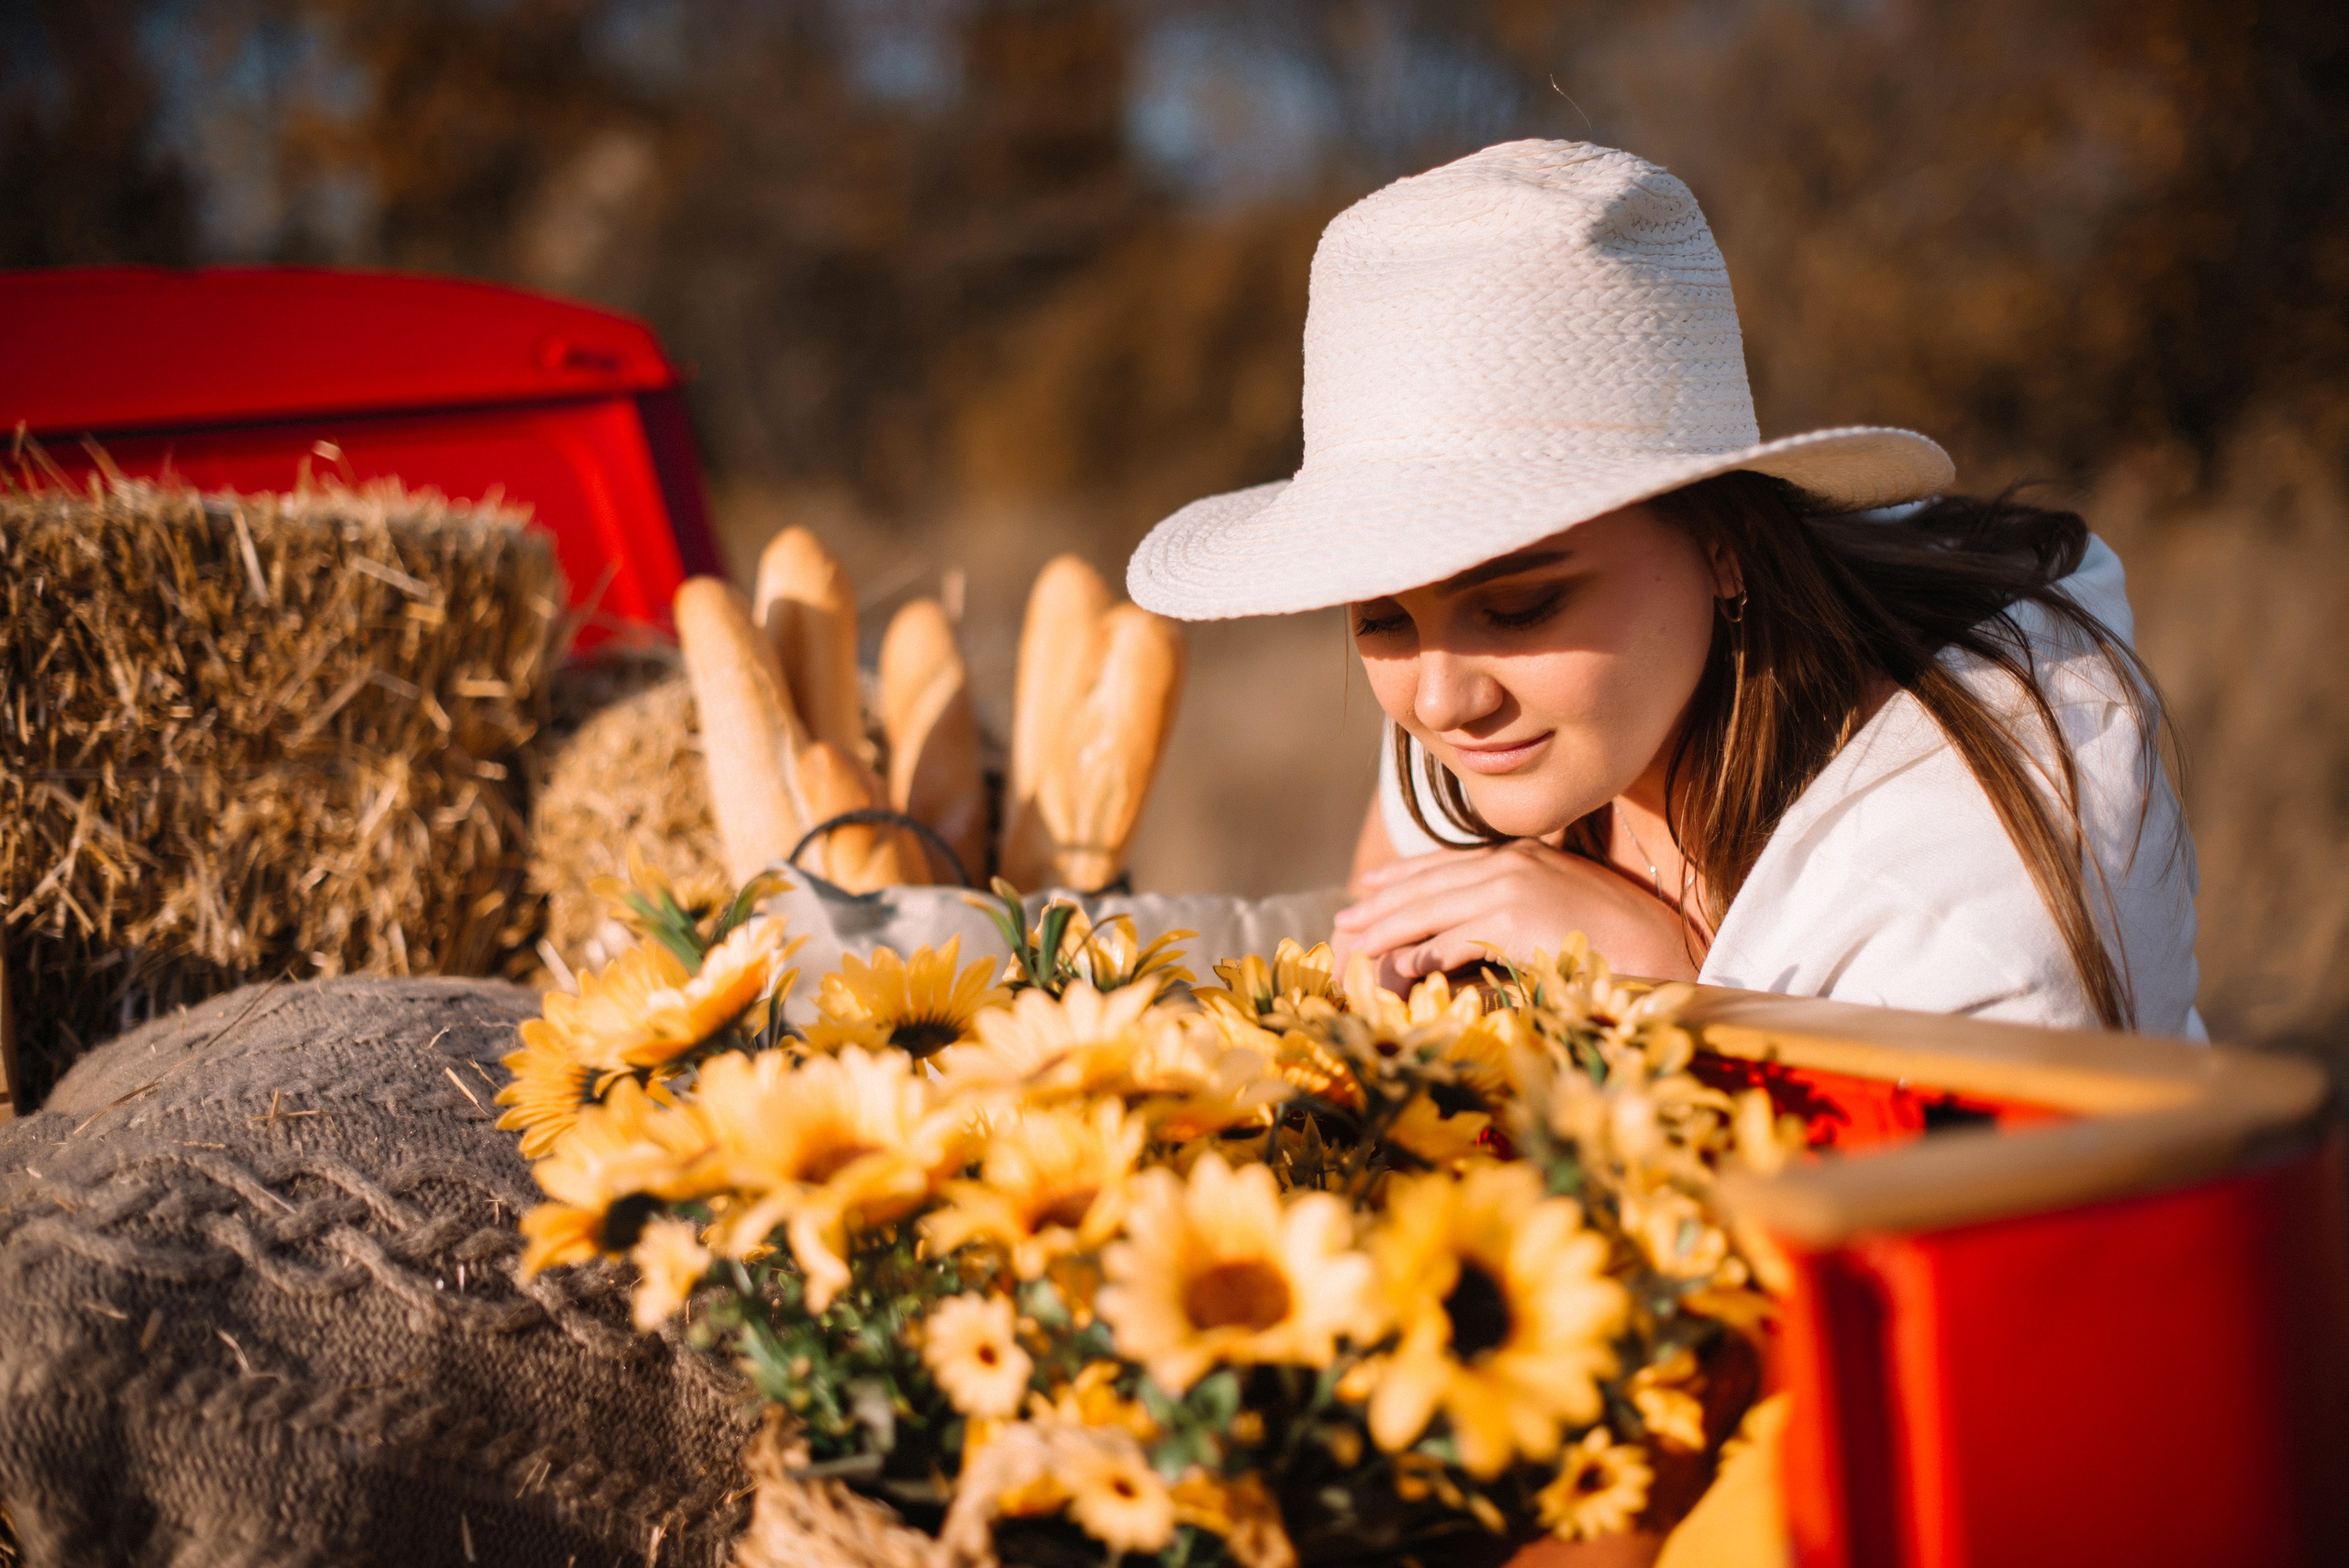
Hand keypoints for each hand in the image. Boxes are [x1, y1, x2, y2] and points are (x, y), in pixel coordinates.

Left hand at [1332, 840, 1702, 990]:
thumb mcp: (1564, 902)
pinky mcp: (1513, 921)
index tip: (1369, 886)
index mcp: (1522, 854)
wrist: (1660, 945)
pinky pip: (1453, 941)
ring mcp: (1511, 889)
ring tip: (1355, 946)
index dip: (1402, 875)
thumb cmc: (1619, 935)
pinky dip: (1422, 955)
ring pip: (1430, 910)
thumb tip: (1489, 922)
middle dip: (1381, 903)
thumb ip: (1523, 901)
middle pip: (1428, 884)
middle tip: (1345, 921)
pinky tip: (1397, 968)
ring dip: (1387, 930)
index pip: (1446, 862)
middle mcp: (1511, 863)